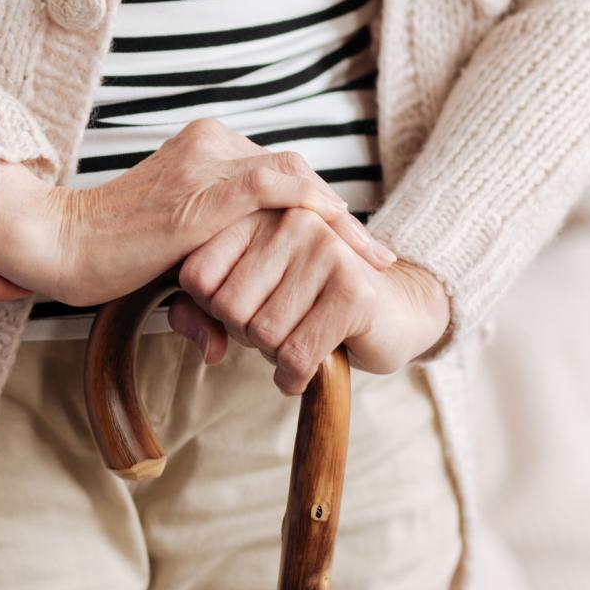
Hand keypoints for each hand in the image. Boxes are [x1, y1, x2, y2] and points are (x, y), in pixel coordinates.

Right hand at [0, 118, 393, 306]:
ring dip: (340, 222)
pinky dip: (316, 211)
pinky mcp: (202, 191)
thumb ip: (206, 278)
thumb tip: (222, 341)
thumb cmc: (104, 258)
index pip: (281, 177)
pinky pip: (276, 188)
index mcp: (205, 148)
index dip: (322, 214)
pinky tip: (343, 239)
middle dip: (341, 221)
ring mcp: (207, 163)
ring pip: (296, 179)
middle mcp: (211, 145)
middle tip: (377, 260)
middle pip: (297, 176)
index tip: (353, 252)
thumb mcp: (171, 260)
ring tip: (374, 260)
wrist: (57, 245)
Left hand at [168, 208, 450, 393]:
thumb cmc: (307, 304)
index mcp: (257, 213)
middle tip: (276, 330)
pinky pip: (298, 355)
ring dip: (273, 356)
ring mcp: (325, 250)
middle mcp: (290, 221)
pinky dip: (293, 377)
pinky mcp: (353, 290)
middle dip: (245, 335)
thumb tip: (207, 347)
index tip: (244, 308)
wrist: (394, 311)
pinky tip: (302, 372)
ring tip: (295, 340)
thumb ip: (199, 314)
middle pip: (227, 306)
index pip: (196, 276)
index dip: (210, 310)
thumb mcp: (245, 301)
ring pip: (262, 333)